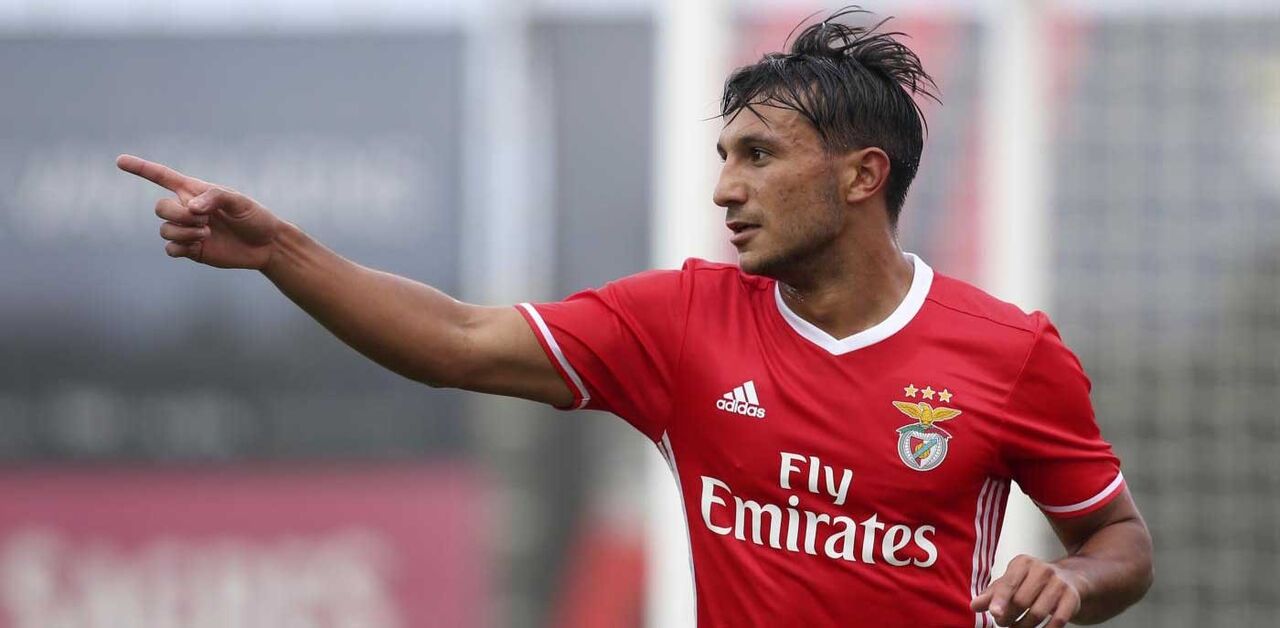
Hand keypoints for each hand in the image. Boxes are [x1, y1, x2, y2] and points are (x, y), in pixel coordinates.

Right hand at [117, 154, 282, 269]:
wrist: (266, 245)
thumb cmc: (254, 217)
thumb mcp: (239, 201)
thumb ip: (214, 197)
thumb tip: (190, 207)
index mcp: (195, 191)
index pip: (162, 177)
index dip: (140, 168)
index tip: (119, 161)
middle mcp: (187, 209)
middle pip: (160, 207)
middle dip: (178, 214)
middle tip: (205, 220)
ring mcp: (187, 230)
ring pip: (164, 230)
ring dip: (184, 232)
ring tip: (207, 233)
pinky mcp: (191, 250)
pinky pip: (170, 249)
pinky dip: (180, 247)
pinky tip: (198, 246)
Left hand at [971, 554, 1082, 626]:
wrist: (1070, 579)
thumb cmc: (1032, 582)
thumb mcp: (1010, 583)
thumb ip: (991, 594)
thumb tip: (974, 606)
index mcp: (1023, 563)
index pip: (1008, 583)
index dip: (1000, 600)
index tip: (995, 613)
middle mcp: (1042, 570)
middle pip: (1021, 601)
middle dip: (1009, 617)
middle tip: (1003, 623)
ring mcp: (1059, 583)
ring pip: (1038, 613)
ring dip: (1024, 627)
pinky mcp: (1071, 597)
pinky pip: (1058, 620)